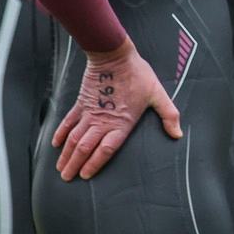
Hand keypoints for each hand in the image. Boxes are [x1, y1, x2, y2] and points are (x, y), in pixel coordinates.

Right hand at [52, 40, 180, 178]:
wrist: (114, 55)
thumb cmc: (138, 74)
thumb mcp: (158, 94)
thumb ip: (169, 115)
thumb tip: (178, 134)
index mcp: (121, 123)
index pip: (106, 150)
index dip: (95, 164)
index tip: (86, 176)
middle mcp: (103, 121)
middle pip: (85, 148)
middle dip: (75, 165)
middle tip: (67, 178)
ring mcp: (89, 113)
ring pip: (74, 138)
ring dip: (66, 154)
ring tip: (60, 168)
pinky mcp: (81, 103)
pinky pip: (68, 121)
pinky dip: (61, 133)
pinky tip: (56, 144)